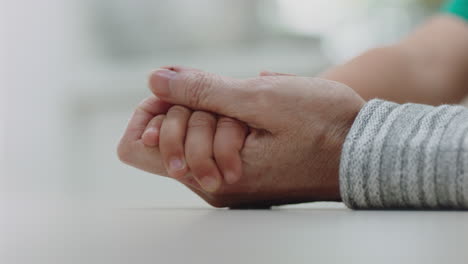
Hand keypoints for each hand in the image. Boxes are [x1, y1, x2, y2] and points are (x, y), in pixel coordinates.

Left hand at [118, 66, 364, 206]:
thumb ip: (201, 91)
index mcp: (209, 175)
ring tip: (248, 112)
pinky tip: (252, 117)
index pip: (137, 148)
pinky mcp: (240, 175)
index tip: (178, 95)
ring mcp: (225, 183)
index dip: (150, 113)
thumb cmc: (319, 125)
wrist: (361, 149)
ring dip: (210, 115)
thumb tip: (156, 80)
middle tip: (226, 101)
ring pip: (188, 140)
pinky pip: (210, 144)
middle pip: (162, 140)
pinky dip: (223, 123)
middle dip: (187, 110)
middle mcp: (211, 186)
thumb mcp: (259, 98)